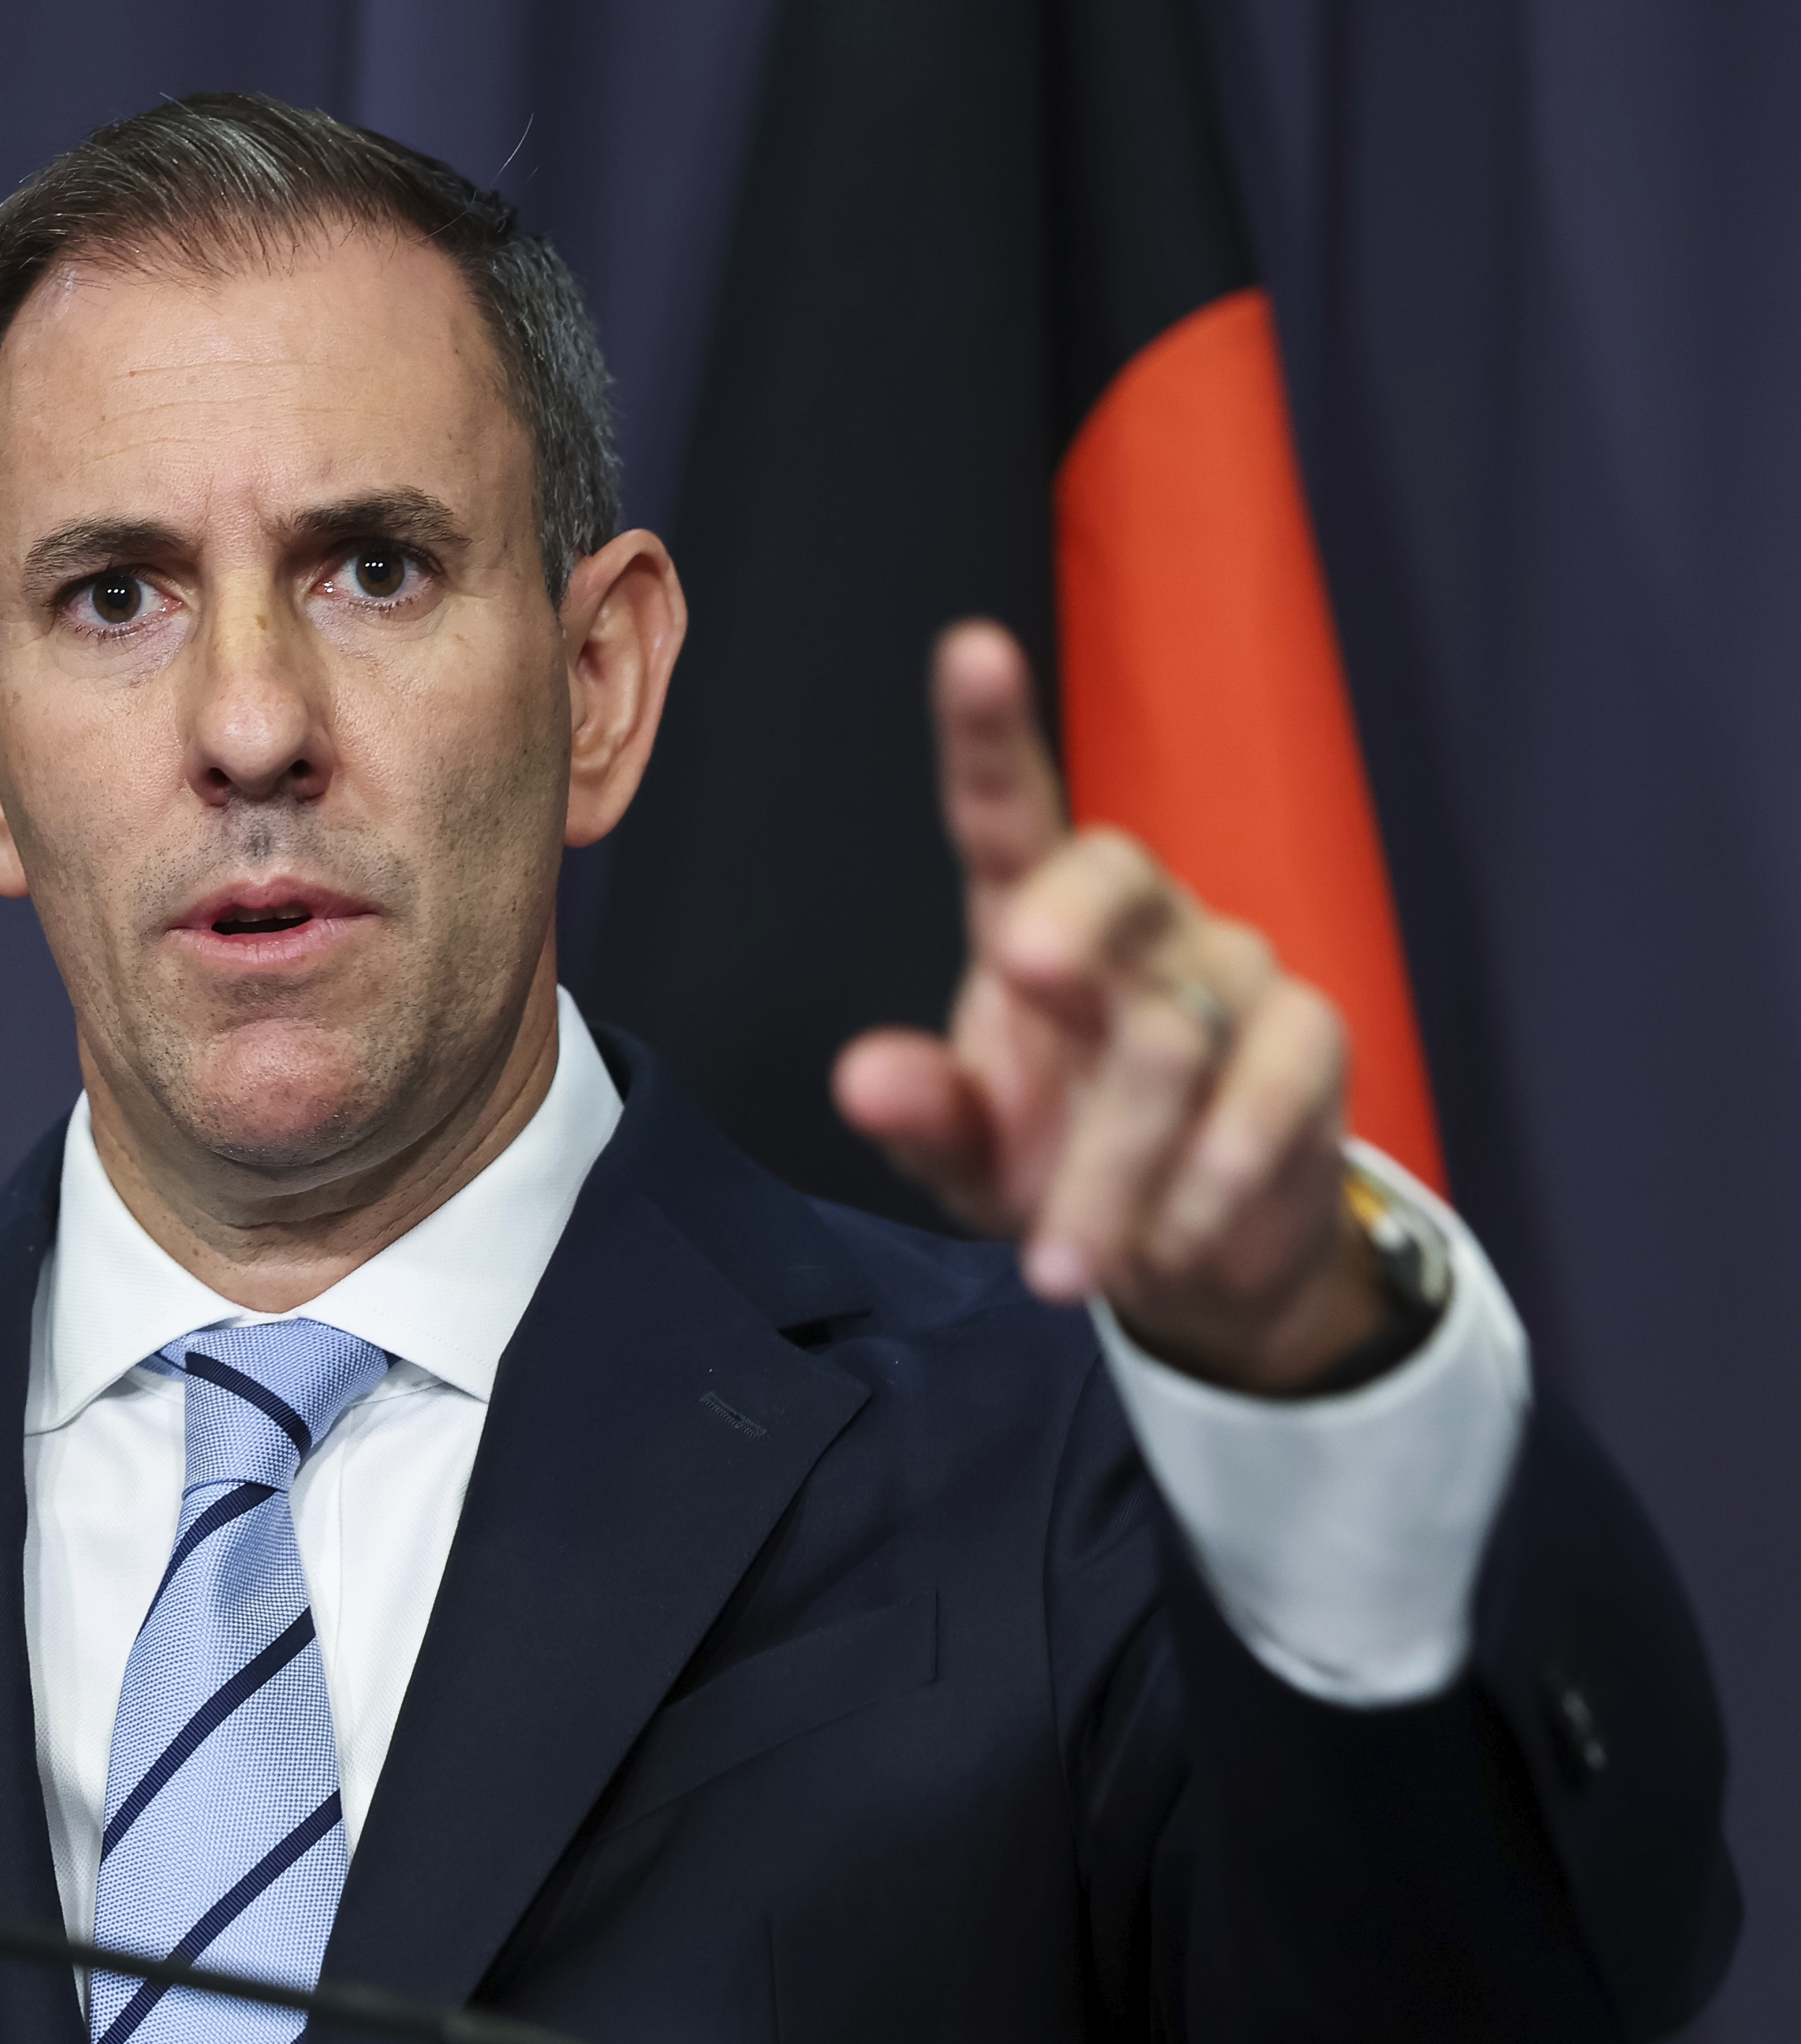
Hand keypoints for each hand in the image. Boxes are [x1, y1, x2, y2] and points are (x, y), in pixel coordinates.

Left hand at [832, 621, 1386, 1394]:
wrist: (1185, 1261)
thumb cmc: (1056, 1172)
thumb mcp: (967, 1156)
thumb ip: (921, 1113)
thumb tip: (862, 1079)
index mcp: (1030, 918)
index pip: (1006, 811)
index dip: (991, 733)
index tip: (971, 649)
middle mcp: (1134, 921)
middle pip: (1109, 871)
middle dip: (1068, 918)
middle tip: (1023, 971)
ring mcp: (1230, 970)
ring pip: (1173, 1029)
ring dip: (1115, 1163)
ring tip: (1064, 1267)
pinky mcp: (1308, 1039)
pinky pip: (1270, 1084)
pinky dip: (1216, 1171)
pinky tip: (1173, 1241)